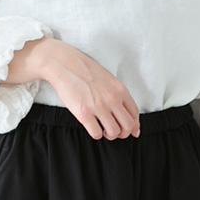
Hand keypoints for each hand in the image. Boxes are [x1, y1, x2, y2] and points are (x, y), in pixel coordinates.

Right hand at [22, 38, 139, 138]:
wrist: (65, 64)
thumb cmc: (85, 70)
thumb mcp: (109, 79)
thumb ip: (118, 94)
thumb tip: (124, 112)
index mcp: (120, 90)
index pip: (134, 114)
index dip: (134, 126)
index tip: (131, 131)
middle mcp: (112, 99)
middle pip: (127, 126)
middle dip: (122, 132)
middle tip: (115, 130)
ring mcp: (98, 107)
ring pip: (113, 132)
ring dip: (109, 134)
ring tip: (103, 129)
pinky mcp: (84, 114)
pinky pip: (96, 133)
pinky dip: (96, 134)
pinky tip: (92, 127)